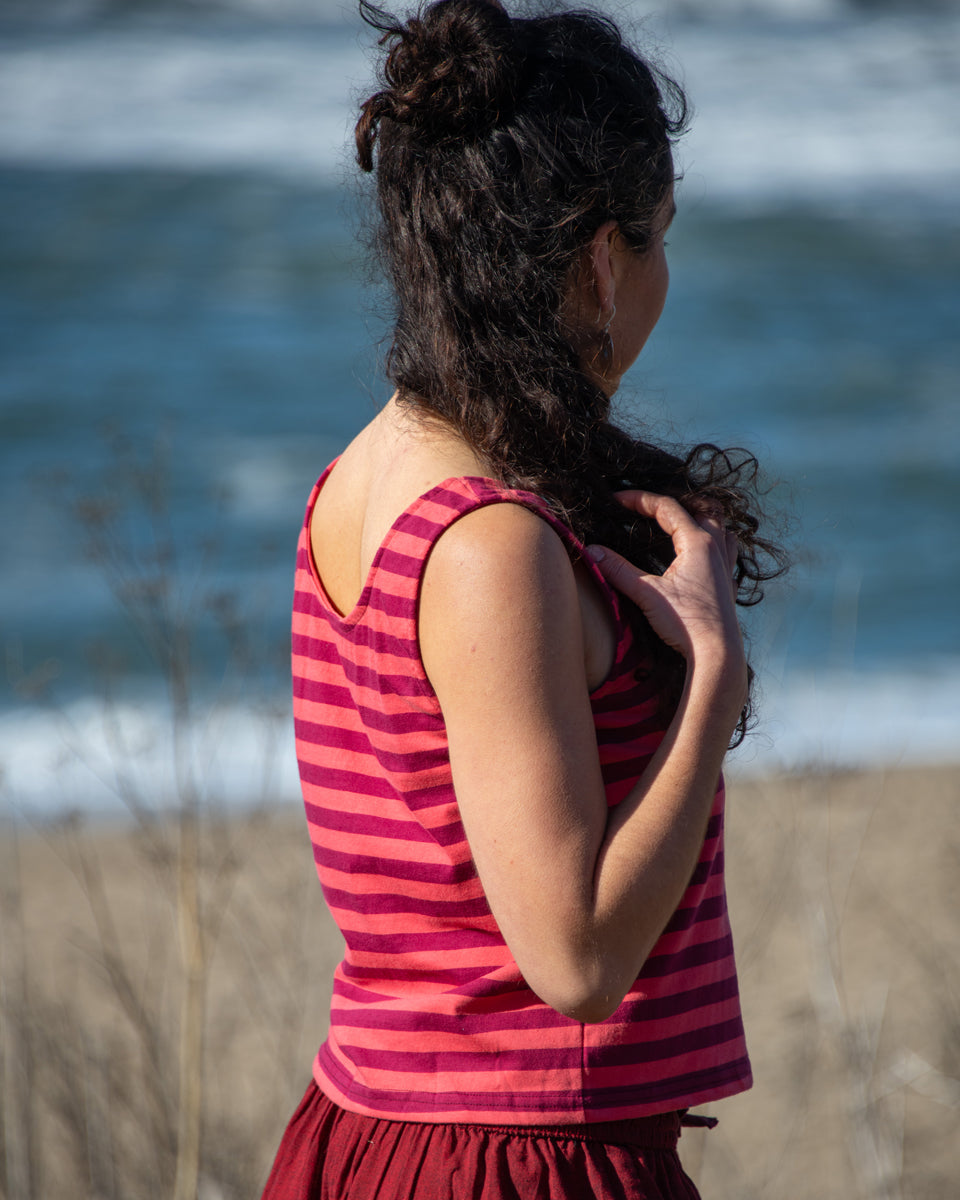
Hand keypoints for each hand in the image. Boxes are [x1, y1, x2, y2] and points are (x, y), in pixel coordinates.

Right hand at [586, 491, 743, 667]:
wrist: (716, 654)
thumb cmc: (685, 623)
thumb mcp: (646, 593)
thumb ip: (618, 570)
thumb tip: (592, 551)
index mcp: (698, 543)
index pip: (667, 507)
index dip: (639, 500)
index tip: (616, 500)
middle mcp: (716, 548)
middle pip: (701, 508)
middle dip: (674, 502)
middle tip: (649, 506)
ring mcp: (725, 566)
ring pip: (720, 526)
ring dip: (700, 518)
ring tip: (679, 522)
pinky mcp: (727, 584)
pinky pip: (726, 551)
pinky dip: (714, 542)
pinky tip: (701, 555)